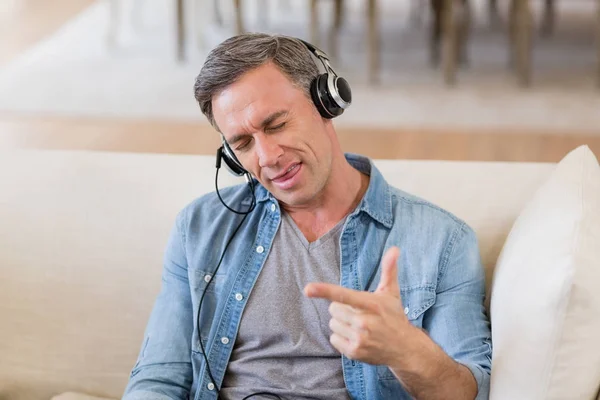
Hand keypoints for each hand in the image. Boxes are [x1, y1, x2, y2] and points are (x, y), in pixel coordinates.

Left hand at [304, 247, 414, 367]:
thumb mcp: (391, 293)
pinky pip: (333, 339)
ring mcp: (359, 338)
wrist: (405, 348)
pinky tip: (356, 337)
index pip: (344, 295)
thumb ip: (389, 270)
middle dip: (342, 309)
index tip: (308, 289)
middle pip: (333, 308)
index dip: (324, 291)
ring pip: (333, 324)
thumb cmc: (394, 316)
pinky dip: (341, 338)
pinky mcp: (355, 352)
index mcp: (371, 304)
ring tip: (359, 327)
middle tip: (358, 313)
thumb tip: (395, 248)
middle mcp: (364, 322)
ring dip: (342, 324)